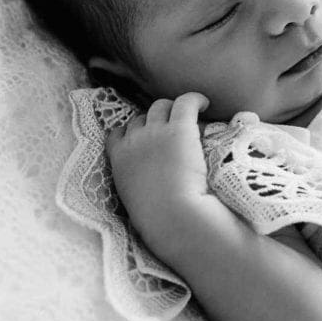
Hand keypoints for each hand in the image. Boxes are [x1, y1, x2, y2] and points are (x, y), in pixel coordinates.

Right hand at [105, 92, 213, 248]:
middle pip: (141, 118)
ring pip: (161, 106)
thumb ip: (138, 185)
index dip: (132, 132)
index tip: (144, 137)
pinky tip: (204, 104)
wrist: (172, 217)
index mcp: (119, 161)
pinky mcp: (179, 128)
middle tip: (172, 129)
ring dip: (173, 109)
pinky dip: (195, 100)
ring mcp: (155, 132)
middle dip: (154, 121)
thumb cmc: (159, 220)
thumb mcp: (135, 202)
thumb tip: (152, 185)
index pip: (117, 134)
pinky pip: (185, 102)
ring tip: (189, 114)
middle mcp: (133, 141)